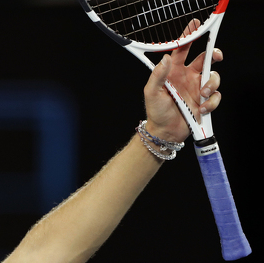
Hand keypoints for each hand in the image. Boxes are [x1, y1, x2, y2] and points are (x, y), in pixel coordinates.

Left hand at [143, 21, 222, 143]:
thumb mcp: (152, 92)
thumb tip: (166, 58)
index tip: (195, 26)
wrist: (164, 132)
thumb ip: (158, 75)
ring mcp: (197, 88)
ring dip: (212, 84)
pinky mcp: (204, 101)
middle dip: (214, 54)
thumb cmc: (156, 112)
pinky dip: (211, 102)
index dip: (189, 37)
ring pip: (214, 77)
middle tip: (216, 56)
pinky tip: (201, 109)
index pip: (182, 50)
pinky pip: (216, 96)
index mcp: (174, 72)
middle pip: (205, 59)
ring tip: (202, 95)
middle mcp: (187, 77)